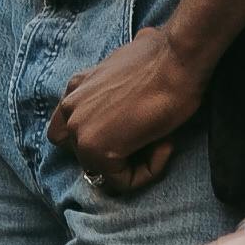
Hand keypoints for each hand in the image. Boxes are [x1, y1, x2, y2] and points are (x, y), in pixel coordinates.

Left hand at [49, 21, 206, 193]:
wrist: (176, 61)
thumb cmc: (162, 60)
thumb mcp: (126, 68)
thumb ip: (113, 89)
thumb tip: (124, 101)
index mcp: (76, 87)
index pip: (68, 131)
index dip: (102, 139)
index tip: (134, 130)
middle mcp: (71, 108)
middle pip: (88, 155)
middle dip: (121, 153)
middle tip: (151, 137)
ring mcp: (79, 130)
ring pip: (106, 171)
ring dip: (137, 164)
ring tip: (160, 139)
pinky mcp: (96, 151)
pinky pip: (123, 183)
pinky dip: (148, 172)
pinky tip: (164, 145)